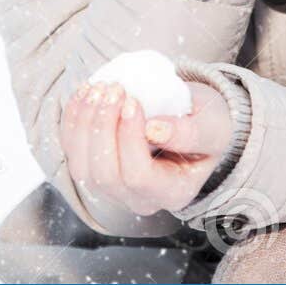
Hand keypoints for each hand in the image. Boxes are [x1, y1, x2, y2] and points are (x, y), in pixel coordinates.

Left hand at [60, 80, 233, 216]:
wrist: (197, 125)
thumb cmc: (209, 127)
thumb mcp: (213, 127)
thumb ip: (191, 132)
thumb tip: (154, 130)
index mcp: (172, 192)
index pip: (138, 176)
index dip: (128, 139)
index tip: (133, 100)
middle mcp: (138, 198)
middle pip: (104, 175)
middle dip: (102, 127)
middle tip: (114, 88)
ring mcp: (113, 187)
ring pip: (82, 166)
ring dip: (84, 123)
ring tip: (99, 87)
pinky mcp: (96, 167)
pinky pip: (72, 150)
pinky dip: (72, 120)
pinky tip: (85, 92)